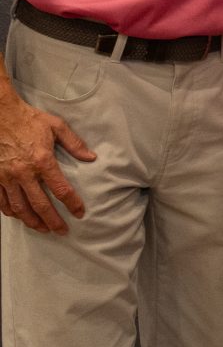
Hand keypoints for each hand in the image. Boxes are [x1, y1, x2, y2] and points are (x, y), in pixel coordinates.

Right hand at [0, 91, 94, 233]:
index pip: (61, 189)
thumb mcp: (56, 127)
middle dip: (52, 221)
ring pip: (19, 207)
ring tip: (43, 229)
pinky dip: (11, 212)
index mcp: (42, 161)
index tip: (80, 213)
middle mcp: (24, 173)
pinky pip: (2, 201)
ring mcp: (7, 178)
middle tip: (62, 231)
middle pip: (40, 205)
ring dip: (32, 221)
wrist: (0, 115)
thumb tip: (91, 157)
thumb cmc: (29, 119)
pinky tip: (20, 216)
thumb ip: (75, 144)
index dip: (72, 203)